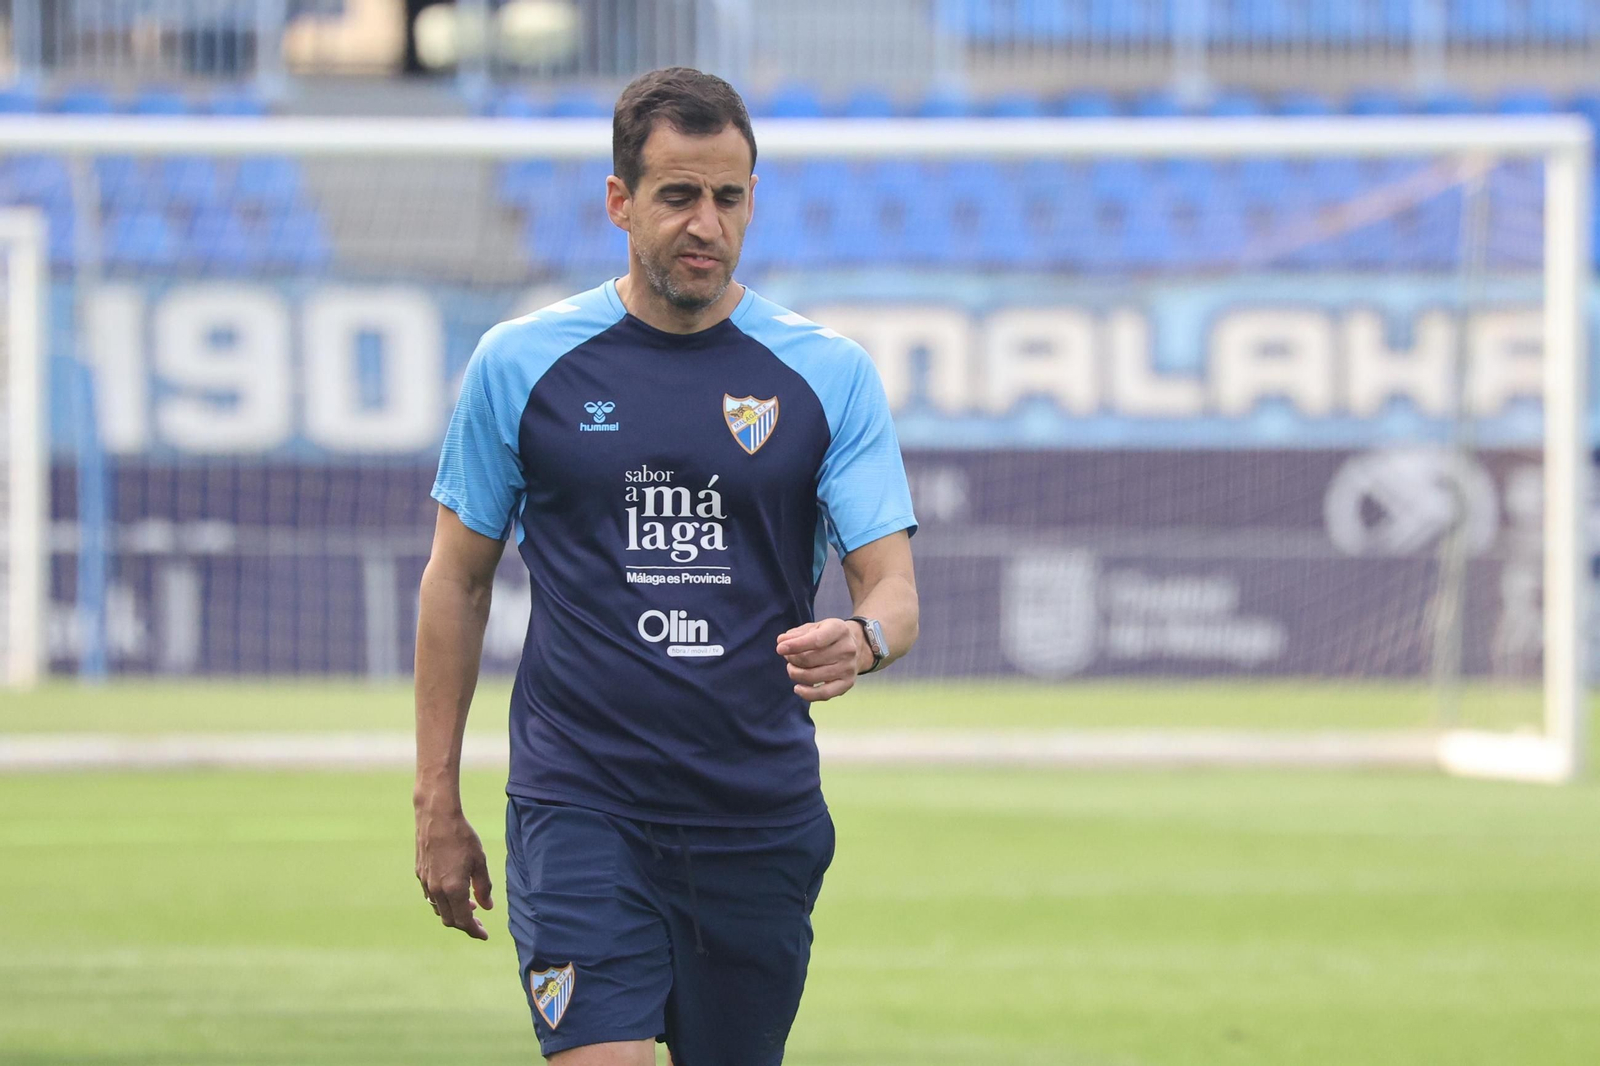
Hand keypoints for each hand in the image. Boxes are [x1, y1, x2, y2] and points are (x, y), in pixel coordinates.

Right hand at [414, 794, 493, 939]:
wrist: (436, 817)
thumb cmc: (462, 837)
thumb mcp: (480, 862)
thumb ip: (483, 887)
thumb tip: (487, 907)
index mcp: (453, 889)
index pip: (464, 920)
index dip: (474, 931)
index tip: (484, 935)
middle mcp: (436, 891)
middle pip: (450, 920)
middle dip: (465, 924)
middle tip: (479, 923)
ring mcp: (426, 883)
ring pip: (439, 909)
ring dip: (454, 912)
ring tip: (470, 906)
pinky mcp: (420, 874)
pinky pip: (431, 897)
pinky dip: (444, 901)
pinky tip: (454, 892)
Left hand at [776, 618, 868, 702]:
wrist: (856, 646)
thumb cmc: (829, 636)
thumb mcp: (815, 627)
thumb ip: (797, 634)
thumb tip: (781, 642)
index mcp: (839, 630)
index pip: (816, 640)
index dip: (795, 645)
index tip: (780, 649)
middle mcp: (847, 649)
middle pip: (811, 659)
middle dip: (793, 659)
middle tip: (787, 657)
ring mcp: (848, 668)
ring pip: (814, 676)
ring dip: (796, 674)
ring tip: (792, 668)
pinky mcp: (847, 683)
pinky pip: (824, 694)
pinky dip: (807, 694)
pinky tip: (797, 688)